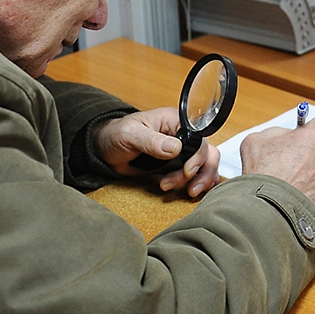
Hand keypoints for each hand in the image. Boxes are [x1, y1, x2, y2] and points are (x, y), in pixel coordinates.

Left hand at [93, 108, 220, 197]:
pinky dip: (199, 183)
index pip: (199, 137)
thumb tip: (175, 148)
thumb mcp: (130, 134)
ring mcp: (183, 151)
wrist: (106, 149)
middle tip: (190, 188)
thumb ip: (152, 141)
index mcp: (176, 121)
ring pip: (207, 164)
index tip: (187, 171)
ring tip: (188, 192)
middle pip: (208, 152)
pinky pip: (197, 173)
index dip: (198, 156)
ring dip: (202, 179)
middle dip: (202, 172)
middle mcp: (184, 135)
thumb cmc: (117, 135)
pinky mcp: (178, 165)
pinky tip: (190, 191)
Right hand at [240, 115, 314, 207]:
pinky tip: (297, 186)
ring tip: (292, 175)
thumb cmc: (265, 174)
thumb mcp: (258, 139)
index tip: (309, 131)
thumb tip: (282, 135)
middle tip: (292, 157)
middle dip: (310, 149)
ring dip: (312, 167)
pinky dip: (314, 183)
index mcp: (313, 135)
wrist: (269, 204)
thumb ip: (276, 131)